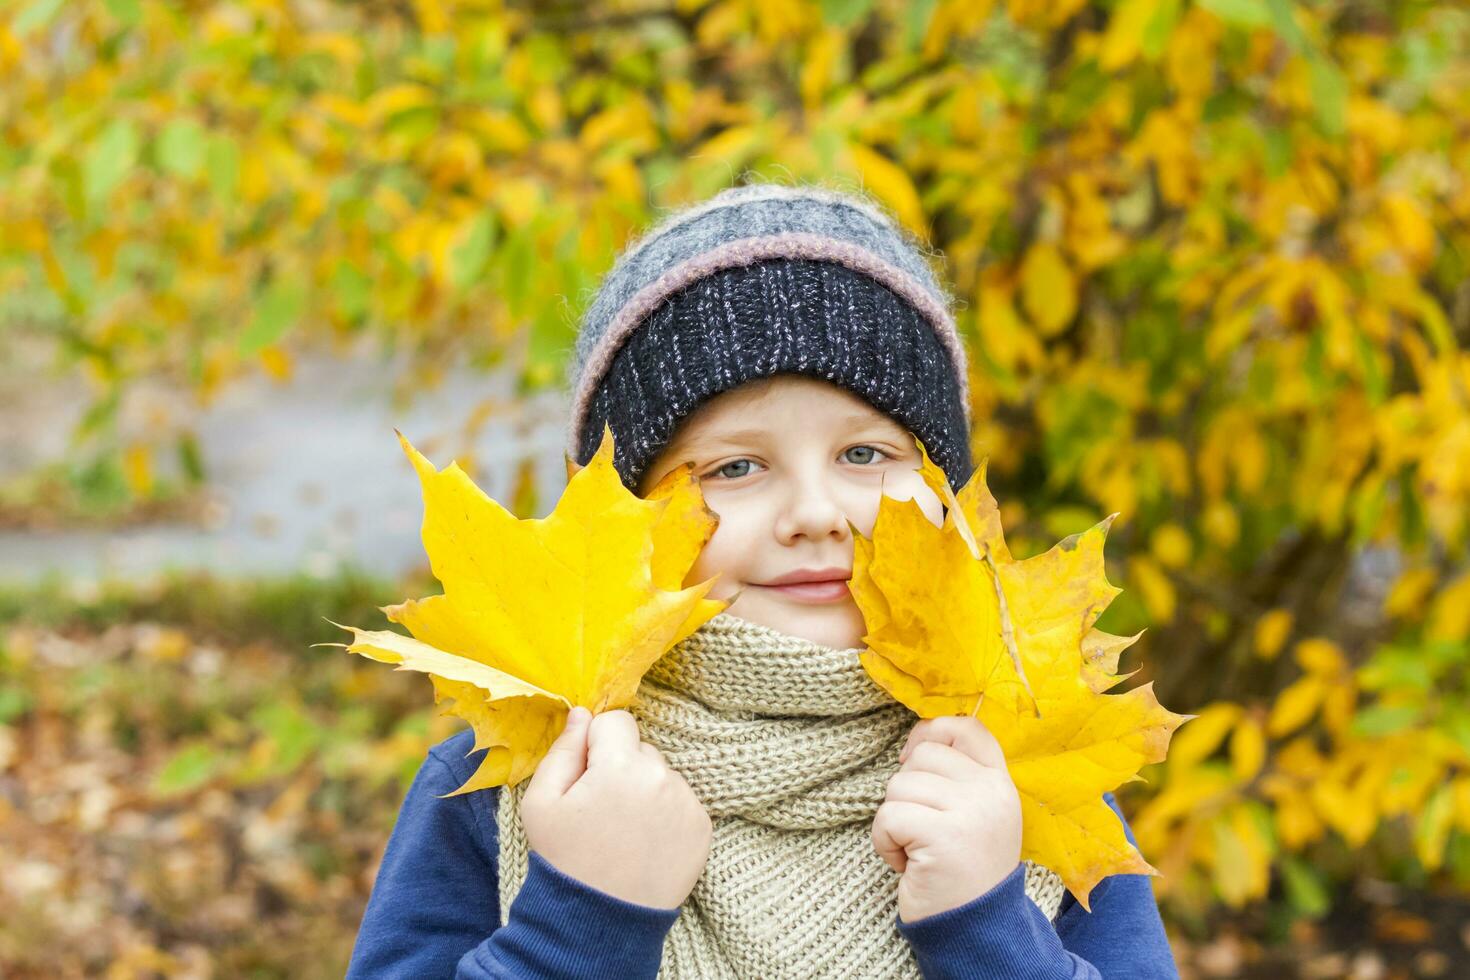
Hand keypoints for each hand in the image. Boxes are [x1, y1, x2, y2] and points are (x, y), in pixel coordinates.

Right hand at [521, 706, 711, 908]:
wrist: (601, 920)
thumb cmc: (565, 859)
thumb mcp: (542, 802)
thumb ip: (563, 749)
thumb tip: (582, 713)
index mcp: (620, 766)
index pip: (616, 721)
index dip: (596, 744)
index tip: (587, 776)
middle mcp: (662, 777)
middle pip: (640, 749)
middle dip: (622, 768)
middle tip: (603, 810)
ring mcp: (687, 803)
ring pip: (662, 775)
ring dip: (645, 791)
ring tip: (625, 832)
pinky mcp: (703, 827)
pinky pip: (681, 801)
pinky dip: (666, 814)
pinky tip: (645, 842)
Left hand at [872, 715, 1021, 922]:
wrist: (976, 930)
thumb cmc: (964, 870)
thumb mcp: (976, 814)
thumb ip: (959, 776)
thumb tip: (914, 741)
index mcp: (1000, 782)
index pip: (967, 728)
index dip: (931, 733)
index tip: (911, 761)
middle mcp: (991, 791)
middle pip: (922, 754)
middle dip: (905, 790)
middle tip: (920, 829)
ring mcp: (971, 812)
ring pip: (900, 784)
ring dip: (893, 820)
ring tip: (915, 849)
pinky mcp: (943, 835)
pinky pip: (888, 816)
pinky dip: (884, 841)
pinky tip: (905, 864)